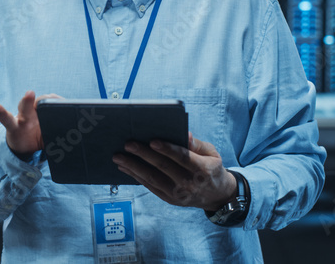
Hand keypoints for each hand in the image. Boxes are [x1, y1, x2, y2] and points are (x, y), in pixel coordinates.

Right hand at [0, 91, 59, 160]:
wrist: (23, 147)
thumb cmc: (40, 137)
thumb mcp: (52, 136)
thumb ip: (62, 135)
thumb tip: (80, 141)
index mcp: (45, 115)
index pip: (52, 104)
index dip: (58, 102)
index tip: (65, 104)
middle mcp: (34, 113)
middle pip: (40, 103)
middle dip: (45, 99)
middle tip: (50, 97)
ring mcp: (23, 118)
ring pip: (25, 108)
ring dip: (27, 101)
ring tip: (30, 94)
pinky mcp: (13, 126)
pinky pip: (6, 119)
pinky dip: (1, 113)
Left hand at [112, 132, 236, 210]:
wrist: (216, 196)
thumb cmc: (211, 168)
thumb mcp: (212, 154)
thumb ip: (197, 144)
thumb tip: (186, 134)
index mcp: (202, 169)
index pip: (183, 157)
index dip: (167, 149)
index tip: (152, 141)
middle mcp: (189, 183)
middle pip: (163, 167)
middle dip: (144, 155)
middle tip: (129, 144)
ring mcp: (178, 194)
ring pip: (152, 178)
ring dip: (133, 167)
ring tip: (118, 157)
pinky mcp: (169, 199)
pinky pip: (150, 186)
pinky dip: (136, 176)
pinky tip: (125, 167)